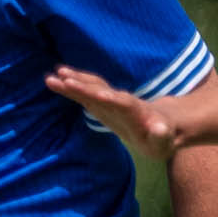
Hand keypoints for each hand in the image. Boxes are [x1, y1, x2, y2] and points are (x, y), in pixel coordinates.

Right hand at [47, 66, 182, 160]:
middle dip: (82, 86)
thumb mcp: (164, 139)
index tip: (96, 94)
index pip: (120, 102)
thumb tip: (160, 130)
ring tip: (53, 76)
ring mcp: (110, 100)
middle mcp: (120, 100)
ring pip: (91, 87)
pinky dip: (73, 86)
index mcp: (134, 110)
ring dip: (74, 81)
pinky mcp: (102, 103)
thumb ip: (161, 135)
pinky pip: (86, 92)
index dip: (109, 98)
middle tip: (62, 78)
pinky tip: (57, 80)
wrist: (161, 124)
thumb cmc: (162, 137)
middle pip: (100, 90)